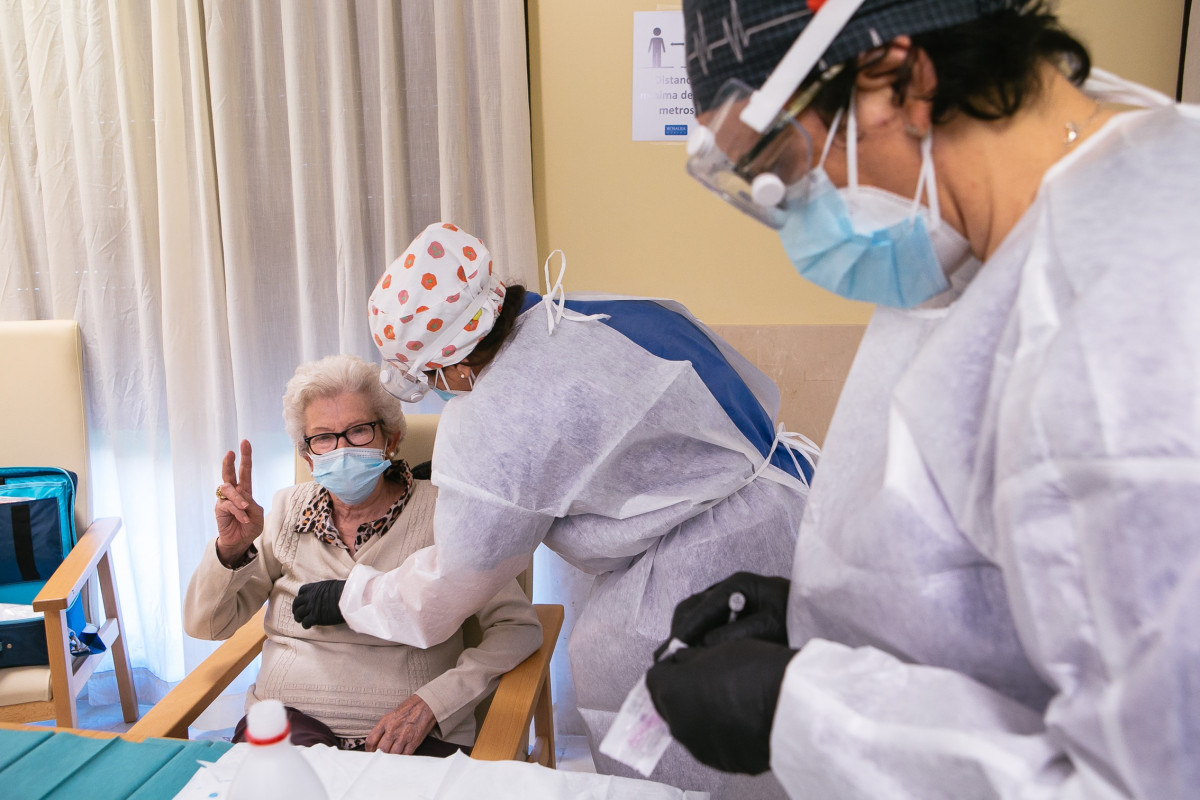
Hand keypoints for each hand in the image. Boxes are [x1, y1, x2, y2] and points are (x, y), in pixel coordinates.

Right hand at [215, 440, 264, 562]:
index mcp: (245, 491)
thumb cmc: (249, 527)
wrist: (240, 542)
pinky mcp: (220, 509)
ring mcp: (225, 500)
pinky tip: (243, 519)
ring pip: (228, 489)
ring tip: (245, 508)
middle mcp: (234, 493)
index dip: (246, 457)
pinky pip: (227, 505)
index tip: (245, 442)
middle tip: (231, 452)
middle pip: (229, 474)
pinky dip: (237, 511)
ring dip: (238, 498)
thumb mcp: (257, 516)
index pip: (245, 471)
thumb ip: (252, 505)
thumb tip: (243, 499)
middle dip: (230, 462)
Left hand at [292, 579, 345, 627]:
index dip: (301, 597)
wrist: (349, 599)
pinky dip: (305, 625)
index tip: (303, 601)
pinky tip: (308, 626)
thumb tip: (325, 593)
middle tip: (298, 612)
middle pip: (297, 603)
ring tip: (301, 620)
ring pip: (298, 613)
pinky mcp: (315, 617)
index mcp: (314, 588)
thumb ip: (323, 589)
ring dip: (299, 617)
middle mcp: (310, 597)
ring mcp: (311, 607)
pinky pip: (305, 622)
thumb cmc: (345, 591)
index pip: (301, 591)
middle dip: (296, 608)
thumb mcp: (331, 585)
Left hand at [366, 694, 436, 754]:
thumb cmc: (410, 708)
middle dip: (379, 757)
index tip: (370, 753)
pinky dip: (401, 759)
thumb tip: (377, 742)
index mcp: (385, 721)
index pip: (371, 740)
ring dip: (390, 760)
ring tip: (389, 761)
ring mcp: (404, 736)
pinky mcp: (414, 741)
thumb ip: (383, 727)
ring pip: (392, 755)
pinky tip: (400, 759)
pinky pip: (404, 755)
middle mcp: (393, 729)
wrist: (426, 704)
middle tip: (379, 760)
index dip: (368, 750)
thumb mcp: (392, 714)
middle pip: (380, 750)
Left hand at [646, 638, 794, 774]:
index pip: (655, 680)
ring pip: (692, 727)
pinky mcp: (722, 762)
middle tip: (710, 682)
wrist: (790, 706)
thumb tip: (682, 661)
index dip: (670, 670)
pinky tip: (742, 720)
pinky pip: (714, 744)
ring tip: (732, 702)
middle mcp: (678, 725)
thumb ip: (692, 659)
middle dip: (684, 694)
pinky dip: (722, 734)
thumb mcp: (718, 648)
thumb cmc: (755, 671)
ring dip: (702, 716)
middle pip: (670, 706)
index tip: (683, 666)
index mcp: (671, 692)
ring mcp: (700, 747)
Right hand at [655, 572, 790, 658]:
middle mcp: (730, 588)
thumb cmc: (799, 620)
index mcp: (738, 584)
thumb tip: (703, 645)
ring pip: (696, 613)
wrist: (821, 618)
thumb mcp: (770, 627)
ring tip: (682, 658)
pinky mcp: (734, 613)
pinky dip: (698, 636)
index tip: (673, 650)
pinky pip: (707, 622)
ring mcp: (731, 600)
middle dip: (681, 630)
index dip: (685, 629)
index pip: (701, 606)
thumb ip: (736, 634)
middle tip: (671, 656)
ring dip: (687, 634)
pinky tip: (699, 655)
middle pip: (692, 606)